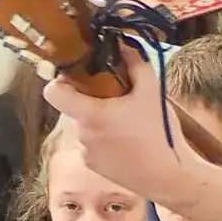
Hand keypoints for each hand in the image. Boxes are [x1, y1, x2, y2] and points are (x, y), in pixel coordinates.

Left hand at [42, 47, 204, 208]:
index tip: (80, 75)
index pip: (52, 92)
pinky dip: (103, 136)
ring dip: (98, 118)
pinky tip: (126, 138)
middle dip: (89, 98)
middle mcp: (81, 135)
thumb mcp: (152, 92)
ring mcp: (85, 152)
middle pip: (72, 106)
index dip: (61, 79)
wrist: (169, 178)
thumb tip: (124, 42)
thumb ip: (135, 63)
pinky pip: (90, 142)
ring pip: (83, 124)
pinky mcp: (92, 166)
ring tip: (126, 119)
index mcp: (90, 115)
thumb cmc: (160, 134)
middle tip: (116, 94)